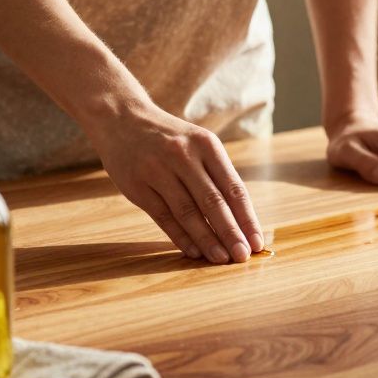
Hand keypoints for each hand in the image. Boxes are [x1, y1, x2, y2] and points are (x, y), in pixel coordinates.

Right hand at [86, 102, 264, 263]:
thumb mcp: (197, 144)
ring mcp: (157, 170)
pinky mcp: (136, 185)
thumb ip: (216, 176)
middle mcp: (183, 155)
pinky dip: (180, 236)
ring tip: (220, 259)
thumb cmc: (168, 138)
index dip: (247, 218)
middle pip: (213, 202)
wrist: (121, 118)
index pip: (233, 188)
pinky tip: (193, 251)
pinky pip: (163, 216)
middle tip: (242, 257)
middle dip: (230, 232)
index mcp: (206, 145)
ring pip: (188, 212)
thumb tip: (240, 220)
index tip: (256, 242)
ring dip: (207, 239)